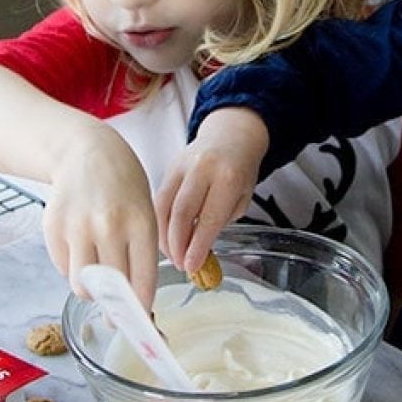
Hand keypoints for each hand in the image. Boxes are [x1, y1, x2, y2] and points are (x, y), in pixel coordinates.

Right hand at [42, 122, 157, 309]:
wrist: (87, 152)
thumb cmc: (124, 185)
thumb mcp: (146, 211)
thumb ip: (143, 251)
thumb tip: (138, 300)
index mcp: (141, 221)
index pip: (142, 280)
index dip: (141, 307)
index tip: (141, 319)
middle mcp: (109, 225)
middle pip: (111, 290)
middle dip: (116, 308)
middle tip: (117, 313)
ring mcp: (78, 227)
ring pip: (82, 286)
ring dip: (92, 291)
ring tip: (99, 279)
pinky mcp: (53, 228)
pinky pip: (64, 269)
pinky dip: (74, 269)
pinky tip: (83, 250)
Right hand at [154, 107, 268, 272]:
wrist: (231, 135)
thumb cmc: (240, 168)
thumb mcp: (243, 195)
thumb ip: (222, 219)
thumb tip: (198, 247)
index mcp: (228, 176)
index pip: (209, 218)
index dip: (198, 246)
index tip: (192, 266)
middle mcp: (203, 168)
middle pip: (182, 213)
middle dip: (177, 245)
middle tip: (180, 265)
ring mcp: (182, 165)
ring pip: (164, 207)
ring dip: (164, 236)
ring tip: (172, 254)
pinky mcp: (169, 167)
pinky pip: (158, 199)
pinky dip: (159, 222)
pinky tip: (164, 236)